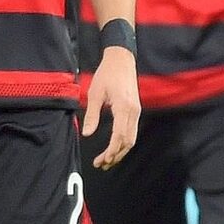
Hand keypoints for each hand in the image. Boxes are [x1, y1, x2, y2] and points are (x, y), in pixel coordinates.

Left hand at [81, 46, 140, 170]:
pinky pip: (132, 131)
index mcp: (124, 107)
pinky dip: (124, 142)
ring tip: (107, 160)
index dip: (111, 151)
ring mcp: (136, 111)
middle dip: (116, 155)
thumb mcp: (94, 93)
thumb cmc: (107, 74)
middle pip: (128, 141)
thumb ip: (92, 115)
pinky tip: (114, 147)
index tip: (101, 160)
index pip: (119, 136)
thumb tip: (87, 134)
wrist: (122, 60)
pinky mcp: (135, 110)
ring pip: (132, 138)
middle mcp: (133, 111)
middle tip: (101, 164)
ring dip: (120, 151)